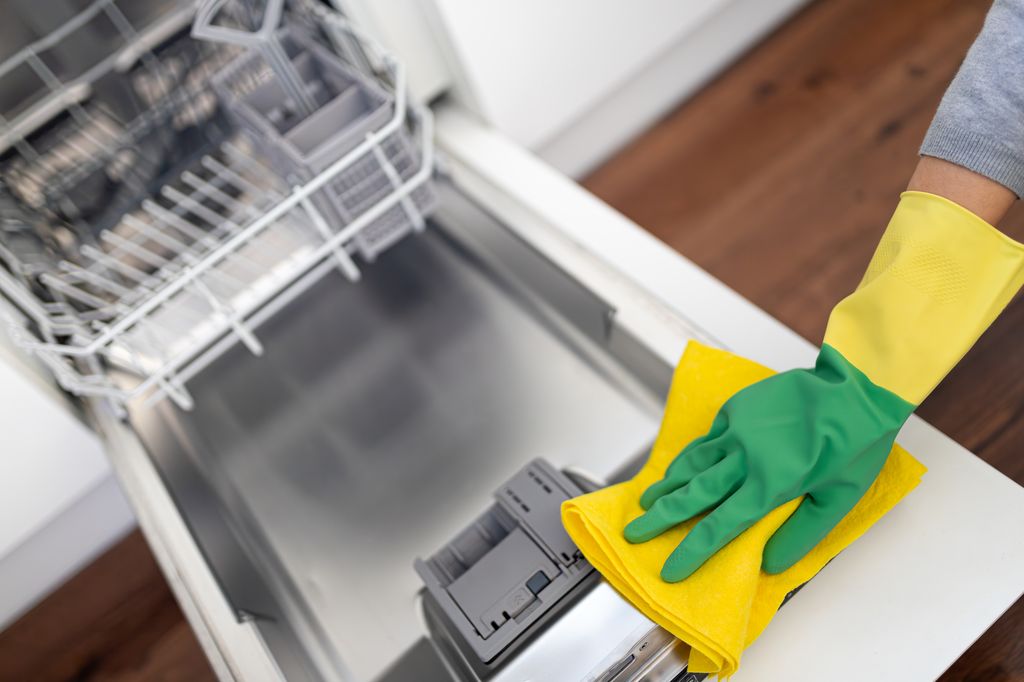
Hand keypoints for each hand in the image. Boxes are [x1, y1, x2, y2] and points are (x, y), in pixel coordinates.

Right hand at [623, 345, 912, 581]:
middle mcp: (744, 459)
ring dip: (667, 484)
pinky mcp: (737, 409)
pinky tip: (683, 466)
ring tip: (646, 501)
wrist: (854, 387)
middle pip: (692, 494)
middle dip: (659, 518)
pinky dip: (692, 455)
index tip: (669, 569)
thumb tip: (770, 564)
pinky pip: (708, 437)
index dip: (692, 551)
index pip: (720, 527)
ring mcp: (737, 430)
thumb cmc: (855, 444)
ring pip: (692, 463)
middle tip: (634, 533)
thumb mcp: (839, 499)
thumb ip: (802, 534)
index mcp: (769, 485)